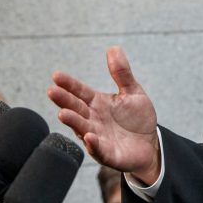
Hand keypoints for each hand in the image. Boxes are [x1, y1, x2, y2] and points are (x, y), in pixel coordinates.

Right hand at [47, 46, 160, 183]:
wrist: (150, 144)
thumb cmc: (137, 118)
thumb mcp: (132, 92)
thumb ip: (122, 73)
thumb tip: (113, 48)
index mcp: (98, 103)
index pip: (80, 92)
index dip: (69, 84)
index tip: (56, 75)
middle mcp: (94, 120)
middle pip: (76, 108)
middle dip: (64, 100)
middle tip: (52, 91)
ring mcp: (98, 137)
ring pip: (82, 128)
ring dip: (73, 121)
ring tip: (63, 113)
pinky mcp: (108, 154)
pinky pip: (99, 150)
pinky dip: (93, 144)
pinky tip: (89, 136)